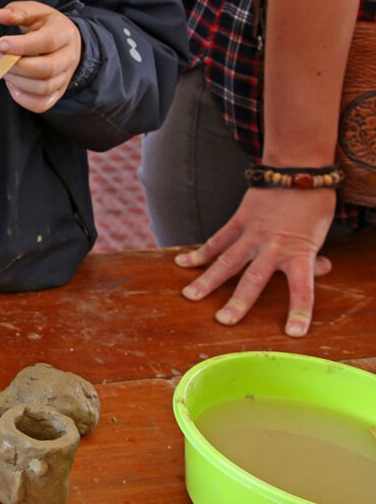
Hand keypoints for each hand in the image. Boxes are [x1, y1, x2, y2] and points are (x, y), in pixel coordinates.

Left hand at [0, 1, 81, 112]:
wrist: (66, 42)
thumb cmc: (45, 26)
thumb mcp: (34, 12)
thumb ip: (17, 12)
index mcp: (65, 33)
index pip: (48, 42)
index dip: (22, 45)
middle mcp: (69, 57)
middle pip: (47, 69)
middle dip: (16, 66)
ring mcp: (65, 78)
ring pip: (43, 88)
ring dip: (16, 81)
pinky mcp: (57, 93)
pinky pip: (41, 104)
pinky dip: (23, 98)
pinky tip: (11, 84)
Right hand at [176, 188, 334, 336]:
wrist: (298, 171)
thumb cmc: (314, 204)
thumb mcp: (320, 233)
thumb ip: (313, 255)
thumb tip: (319, 270)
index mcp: (299, 252)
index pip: (303, 289)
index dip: (299, 311)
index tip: (293, 333)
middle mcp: (273, 246)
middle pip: (253, 279)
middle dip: (238, 302)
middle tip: (222, 321)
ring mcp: (252, 234)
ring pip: (227, 261)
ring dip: (207, 280)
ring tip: (189, 296)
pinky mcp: (238, 221)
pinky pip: (218, 240)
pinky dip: (200, 253)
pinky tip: (182, 263)